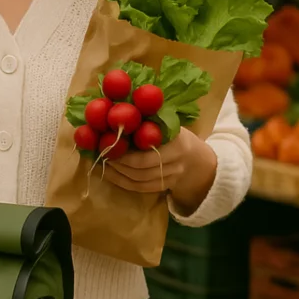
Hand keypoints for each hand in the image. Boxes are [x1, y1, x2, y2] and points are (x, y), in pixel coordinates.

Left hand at [101, 128, 216, 214]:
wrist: (196, 159)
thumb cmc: (174, 136)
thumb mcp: (167, 124)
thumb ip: (149, 121)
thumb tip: (118, 110)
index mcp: (177, 144)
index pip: (148, 153)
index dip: (126, 152)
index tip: (109, 144)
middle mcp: (176, 163)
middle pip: (141, 169)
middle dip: (119, 162)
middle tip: (102, 154)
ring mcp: (171, 178)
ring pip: (139, 180)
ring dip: (117, 173)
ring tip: (102, 163)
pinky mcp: (164, 187)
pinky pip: (140, 189)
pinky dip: (122, 182)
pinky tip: (109, 174)